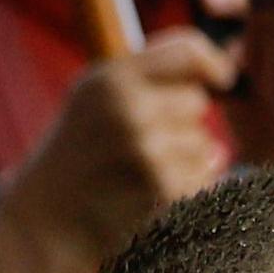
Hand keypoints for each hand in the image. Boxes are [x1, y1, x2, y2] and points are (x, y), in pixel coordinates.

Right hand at [4, 32, 232, 272]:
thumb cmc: (77, 153)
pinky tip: (154, 195)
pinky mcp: (163, 190)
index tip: (220, 80)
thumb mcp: (94, 97)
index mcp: (112, 79)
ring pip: (204, 143)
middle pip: (197, 102)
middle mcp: (129, 110)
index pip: (187, 51)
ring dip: (186, 159)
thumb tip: (225, 72)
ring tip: (143, 172)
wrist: (48, 221)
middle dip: (182, 122)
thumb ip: (147, 74)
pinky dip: (188, 188)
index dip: (213, 63)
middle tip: (142, 143)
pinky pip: (204, 178)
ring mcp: (147, 151)